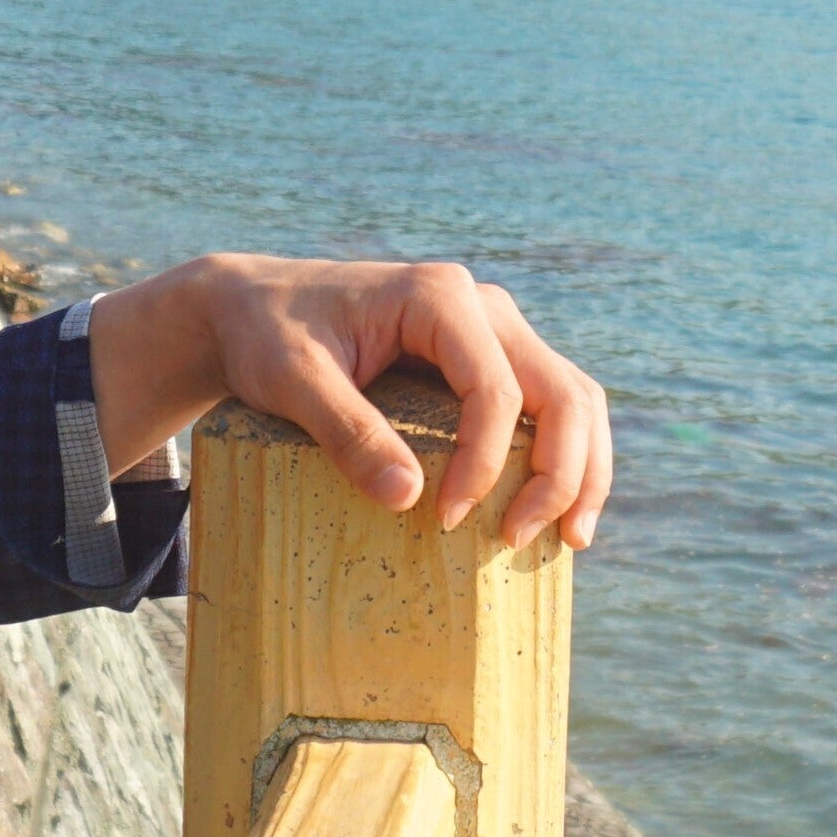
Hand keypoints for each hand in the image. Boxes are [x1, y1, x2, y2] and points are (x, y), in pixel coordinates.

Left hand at [81, 254, 614, 550]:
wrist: (255, 308)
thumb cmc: (269, 336)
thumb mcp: (292, 380)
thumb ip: (347, 430)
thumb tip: (407, 499)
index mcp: (439, 298)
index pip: (494, 390)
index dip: (484, 462)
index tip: (443, 518)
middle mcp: (483, 308)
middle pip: (560, 392)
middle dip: (559, 473)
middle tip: (519, 538)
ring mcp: (493, 332)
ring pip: (571, 397)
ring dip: (582, 469)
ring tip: (569, 538)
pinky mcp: (489, 360)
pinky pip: (550, 406)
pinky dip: (565, 457)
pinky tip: (554, 513)